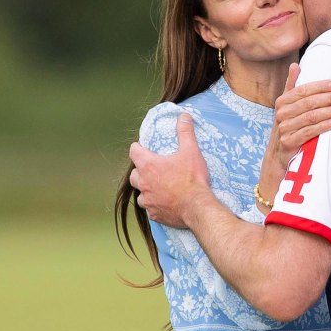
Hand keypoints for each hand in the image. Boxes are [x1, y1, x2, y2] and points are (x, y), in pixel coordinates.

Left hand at [129, 113, 210, 227]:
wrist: (197, 207)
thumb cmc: (192, 179)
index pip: (134, 151)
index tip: (145, 149)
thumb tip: (184, 116)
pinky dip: (155, 205)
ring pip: (141, 193)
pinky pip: (150, 208)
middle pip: (134, 174)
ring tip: (160, 188)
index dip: (139, 149)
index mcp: (148, 166)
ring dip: (147, 190)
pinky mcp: (153, 214)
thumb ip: (185, 132)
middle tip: (155, 170)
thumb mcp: (191, 151)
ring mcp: (147, 200)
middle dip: (141, 171)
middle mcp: (143, 183)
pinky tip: (165, 203)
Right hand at [254, 63, 330, 213]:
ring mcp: (284, 128)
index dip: (320, 86)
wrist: (278, 156)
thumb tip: (295, 65)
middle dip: (329, 98)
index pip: (303, 90)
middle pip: (309, 103)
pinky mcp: (289, 142)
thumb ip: (291, 86)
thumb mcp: (288, 106)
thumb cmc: (288, 126)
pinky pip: (309, 132)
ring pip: (311, 117)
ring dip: (330, 111)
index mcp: (282, 101)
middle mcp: (281, 113)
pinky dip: (323, 126)